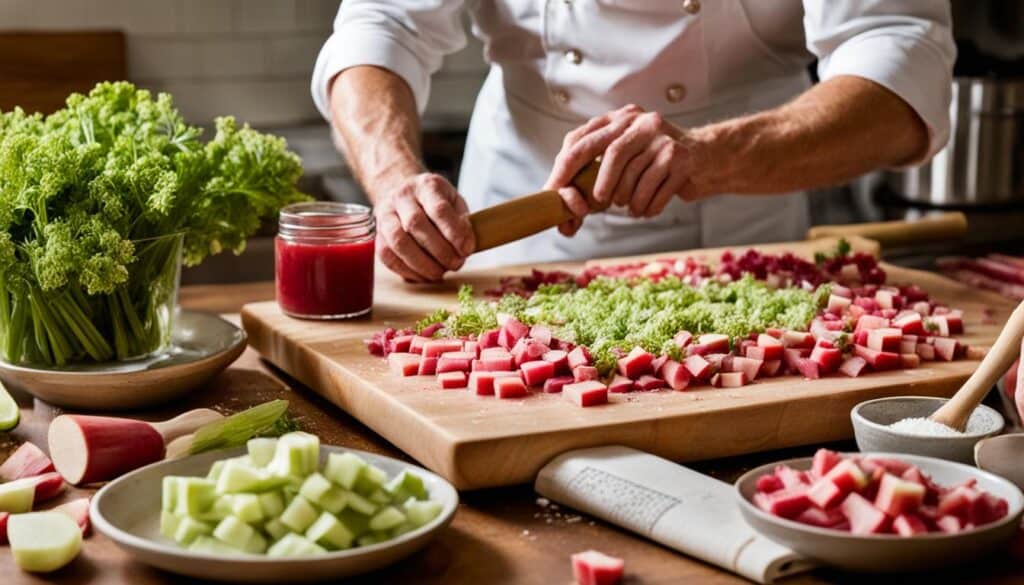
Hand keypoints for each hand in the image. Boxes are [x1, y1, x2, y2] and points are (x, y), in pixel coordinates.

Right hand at [374, 173, 474, 281]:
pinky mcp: (378, 234)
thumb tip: (465, 246)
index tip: (466, 249)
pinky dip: (406, 271)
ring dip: (422, 264)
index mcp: (426, 185)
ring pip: (398, 242)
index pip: (439, 209)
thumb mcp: (454, 201)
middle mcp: (402, 197)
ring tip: (440, 273)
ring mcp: (385, 214)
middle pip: (415, 224)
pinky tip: (423, 276)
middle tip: (456, 264)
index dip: (454, 233)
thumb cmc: (434, 201)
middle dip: (440, 251)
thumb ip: (463, 221)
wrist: (404, 192)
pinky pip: (387, 255)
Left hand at [547, 104, 699, 218]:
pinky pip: (656, 188)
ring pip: (635, 175)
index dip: (565, 169)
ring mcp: (663, 137)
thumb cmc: (653, 166)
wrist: (705, 159)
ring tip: (631, 208)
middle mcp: (640, 121)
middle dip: (602, 185)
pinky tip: (647, 209)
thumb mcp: (622, 160)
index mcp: (617, 120)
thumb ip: (592, 176)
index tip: (555, 193)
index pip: (580, 141)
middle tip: (600, 203)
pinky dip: (647, 206)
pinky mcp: (681, 156)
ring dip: (628, 201)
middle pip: (612, 153)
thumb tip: (563, 213)